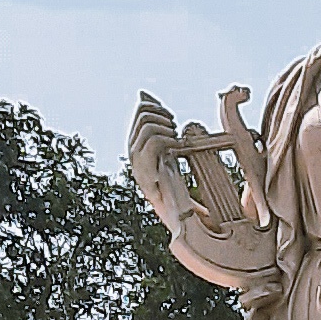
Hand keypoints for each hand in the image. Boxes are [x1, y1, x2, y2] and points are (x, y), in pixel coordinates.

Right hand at [127, 92, 191, 232]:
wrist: (185, 223)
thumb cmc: (183, 191)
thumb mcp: (173, 157)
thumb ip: (164, 132)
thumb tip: (146, 97)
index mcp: (140, 147)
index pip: (140, 112)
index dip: (155, 106)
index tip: (171, 117)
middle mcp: (135, 154)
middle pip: (142, 115)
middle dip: (162, 115)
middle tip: (175, 129)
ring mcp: (138, 165)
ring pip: (147, 126)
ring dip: (166, 127)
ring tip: (177, 140)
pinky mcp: (145, 175)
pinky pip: (153, 143)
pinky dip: (169, 140)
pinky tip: (178, 149)